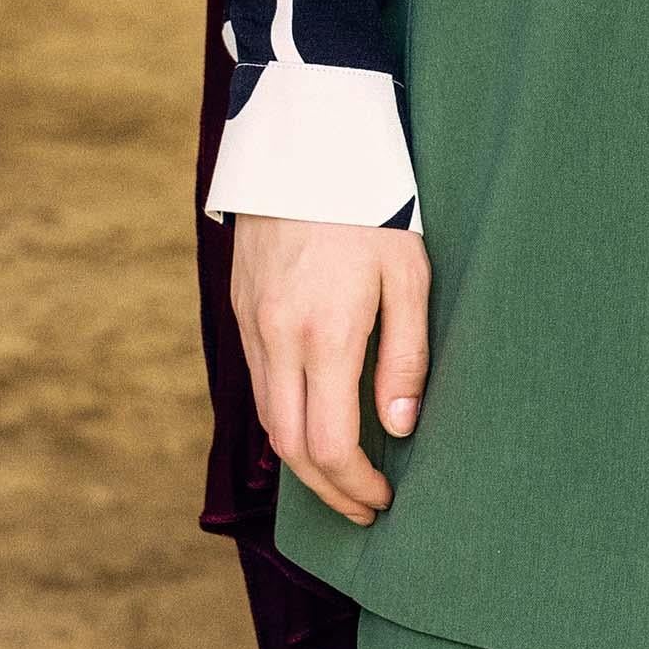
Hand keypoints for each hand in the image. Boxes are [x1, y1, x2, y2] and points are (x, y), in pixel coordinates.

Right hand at [231, 216, 430, 524]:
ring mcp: (251, 322)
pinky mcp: (239, 305)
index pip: (331, 445)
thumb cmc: (372, 203)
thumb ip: (405, 356)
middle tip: (362, 508)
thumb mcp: (409, 273)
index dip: (355, 487)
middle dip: (326, 490)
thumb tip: (399, 429)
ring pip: (266, 418)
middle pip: (290, 446)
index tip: (383, 501)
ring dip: (301, 460)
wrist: (306, 139)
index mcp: (324, 335)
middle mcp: (277, 337)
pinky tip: (312, 418)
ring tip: (341, 476)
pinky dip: (281, 415)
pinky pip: (255, 380)